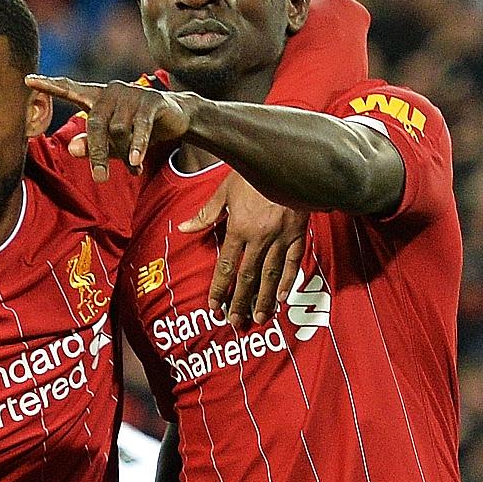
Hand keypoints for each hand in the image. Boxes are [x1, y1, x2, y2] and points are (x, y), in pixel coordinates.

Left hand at [26, 74, 193, 180]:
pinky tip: (136, 163)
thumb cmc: (135, 129)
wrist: (175, 117)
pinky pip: (141, 127)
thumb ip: (92, 145)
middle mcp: (111, 91)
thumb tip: (73, 149)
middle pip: (95, 124)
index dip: (50, 85)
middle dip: (96, 154)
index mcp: (96, 97)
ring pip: (119, 130)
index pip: (70, 89)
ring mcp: (132, 94)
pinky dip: (137, 147)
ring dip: (125, 153)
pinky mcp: (152, 101)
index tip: (28, 79)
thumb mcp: (111, 142)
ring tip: (134, 168)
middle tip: (100, 179)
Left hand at [179, 175, 307, 327]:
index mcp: (239, 227)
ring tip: (259, 317)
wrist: (290, 160)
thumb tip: (184, 229)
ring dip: (264, 298)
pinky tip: (282, 296)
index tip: (214, 306)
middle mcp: (260, 237)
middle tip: (235, 321)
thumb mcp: (226, 189)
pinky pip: (293, 261)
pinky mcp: (298, 234)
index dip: (220, 288)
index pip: (226, 265)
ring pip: (271, 274)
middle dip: (241, 301)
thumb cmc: (255, 173)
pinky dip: (288, 280)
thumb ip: (207, 213)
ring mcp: (281, 237)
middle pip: (248, 276)